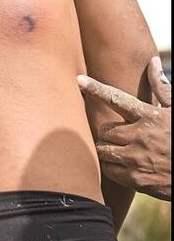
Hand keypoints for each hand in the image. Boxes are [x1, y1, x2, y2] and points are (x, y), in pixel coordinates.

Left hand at [78, 57, 170, 200]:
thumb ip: (162, 88)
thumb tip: (153, 61)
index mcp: (150, 116)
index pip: (117, 99)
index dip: (96, 89)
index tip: (79, 80)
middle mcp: (141, 136)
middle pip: (104, 129)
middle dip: (108, 132)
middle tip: (121, 135)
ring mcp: (136, 158)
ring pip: (102, 149)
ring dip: (107, 149)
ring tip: (123, 150)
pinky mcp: (135, 178)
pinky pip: (108, 169)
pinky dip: (112, 167)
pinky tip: (125, 165)